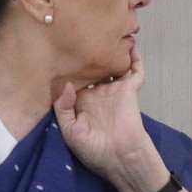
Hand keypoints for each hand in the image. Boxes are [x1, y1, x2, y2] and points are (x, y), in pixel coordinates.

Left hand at [53, 48, 169, 191]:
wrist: (120, 158)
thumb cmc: (94, 149)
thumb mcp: (70, 131)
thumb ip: (63, 108)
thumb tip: (67, 84)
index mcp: (80, 103)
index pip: (73, 80)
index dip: (66, 68)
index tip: (56, 52)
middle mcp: (97, 93)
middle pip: (92, 69)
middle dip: (86, 55)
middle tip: (77, 36)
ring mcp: (113, 90)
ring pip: (112, 66)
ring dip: (110, 52)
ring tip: (105, 33)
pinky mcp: (129, 90)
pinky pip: (135, 71)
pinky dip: (135, 59)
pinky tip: (131, 46)